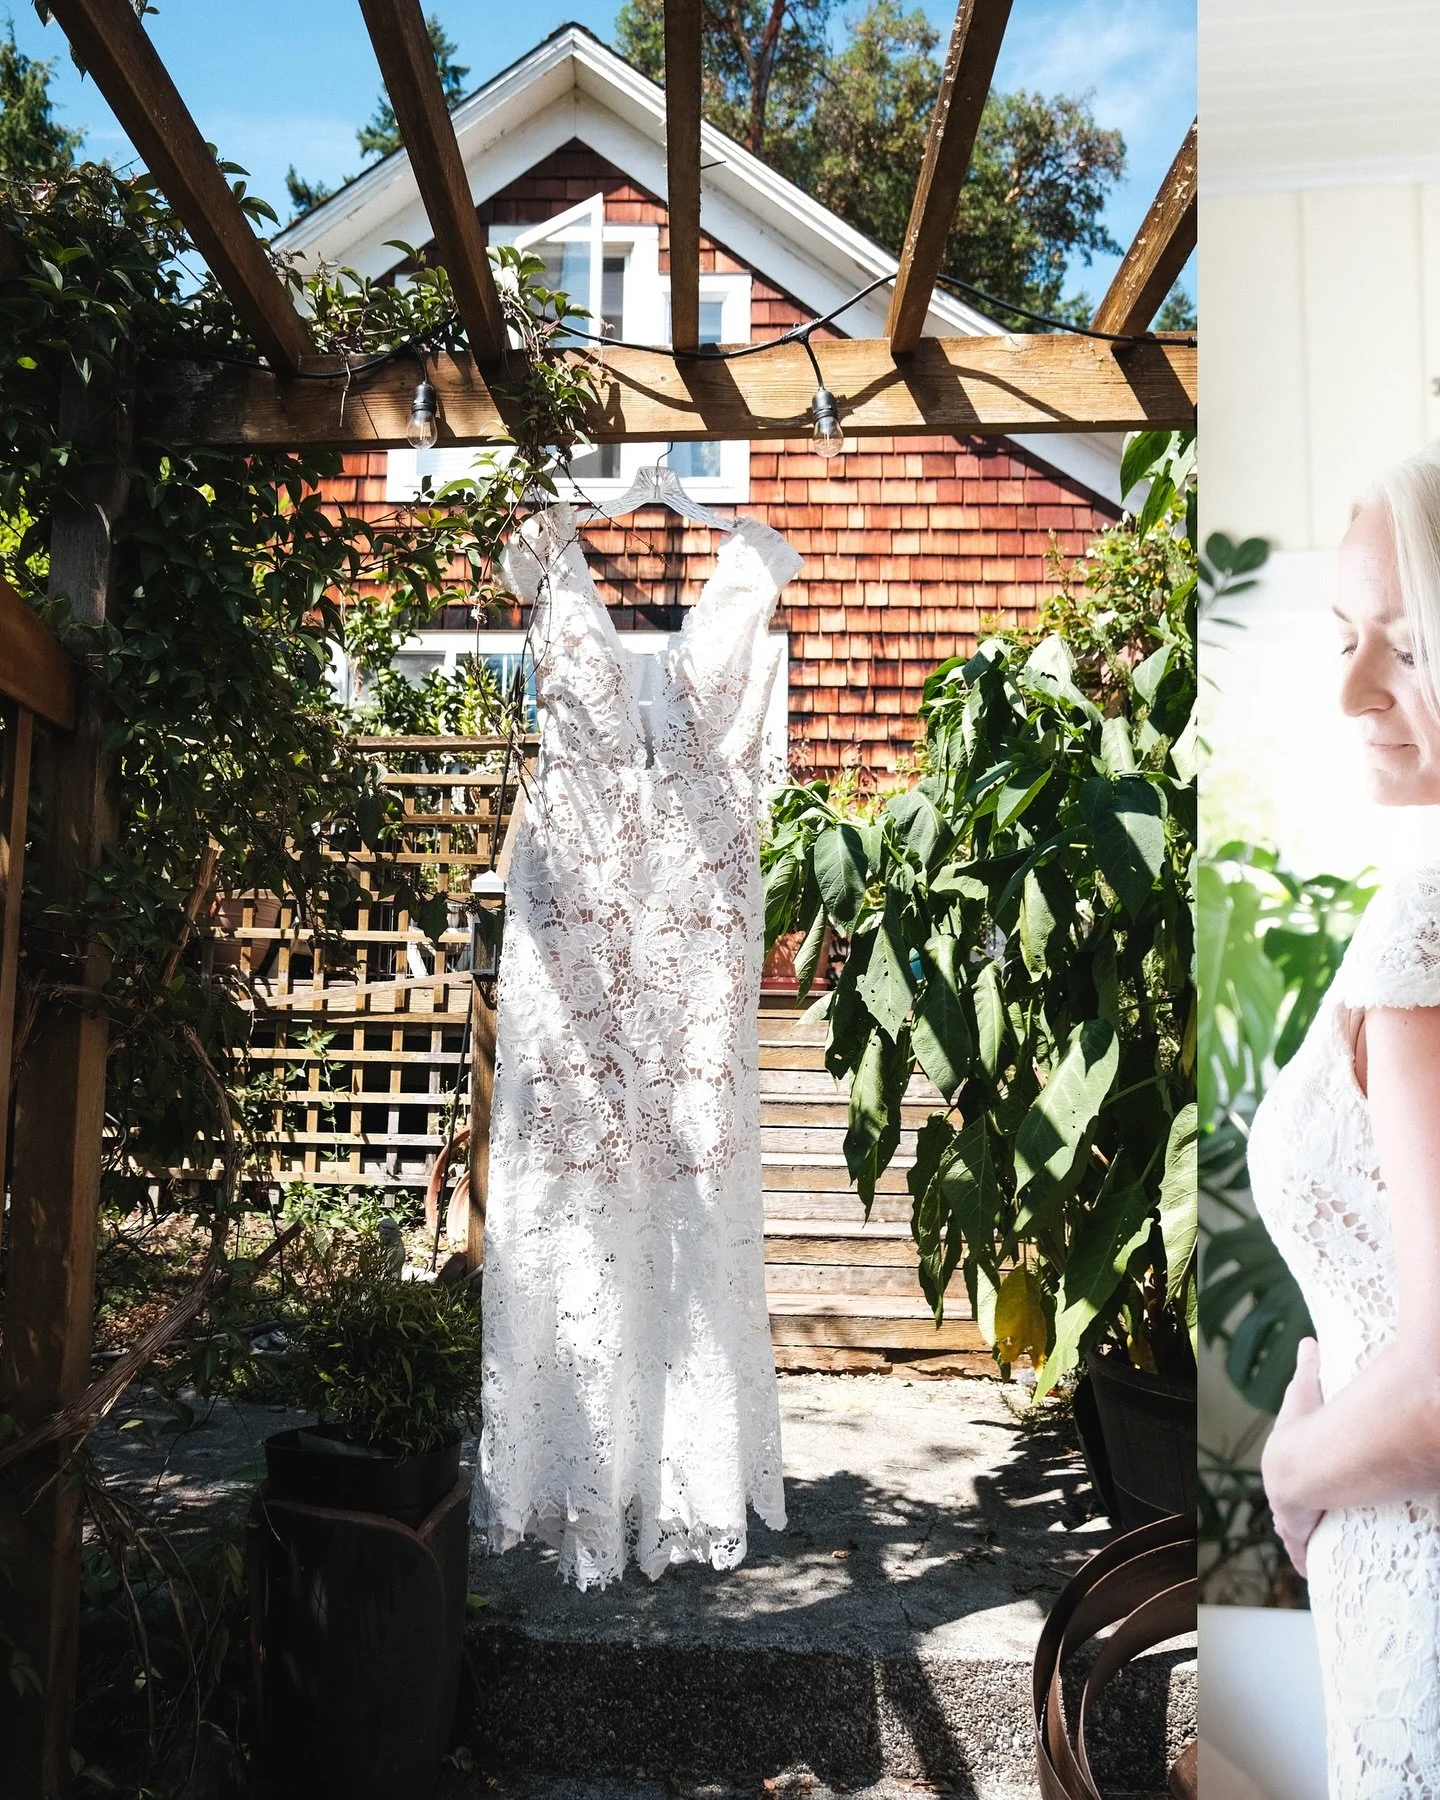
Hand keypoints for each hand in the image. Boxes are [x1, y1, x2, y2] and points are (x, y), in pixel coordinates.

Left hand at [1263, 1336, 1325, 1576]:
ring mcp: (1288, 1516)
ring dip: (1301, 1540)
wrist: (1303, 1462)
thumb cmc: (1305, 1427)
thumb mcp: (1305, 1393)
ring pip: (1293, 1533)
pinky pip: (1302, 1552)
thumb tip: (1310, 1341)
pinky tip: (1308, 1570)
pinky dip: (1305, 1560)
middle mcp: (1280, 1491)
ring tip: (1310, 1550)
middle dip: (1295, 1515)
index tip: (1296, 1488)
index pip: (1284, 1474)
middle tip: (1307, 1522)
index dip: (1291, 1481)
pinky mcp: (1299, 1534)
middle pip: (1287, 1507)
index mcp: (1281, 1461)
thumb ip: (1308, 1367)